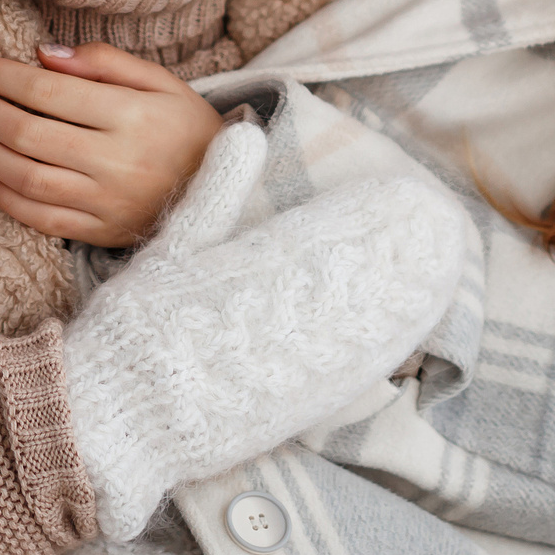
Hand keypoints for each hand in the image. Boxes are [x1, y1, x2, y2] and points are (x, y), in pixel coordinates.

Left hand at [0, 42, 222, 246]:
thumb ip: (104, 62)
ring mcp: (106, 203)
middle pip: (26, 131)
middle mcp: (116, 162)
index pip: (45, 91)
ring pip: (25, 176)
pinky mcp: (100, 233)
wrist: (227, 191)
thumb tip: (42, 54)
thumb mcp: (161, 81)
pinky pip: (40, 218)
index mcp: (132, 115)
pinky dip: (4, 197)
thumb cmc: (187, 127)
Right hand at [61, 122, 466, 536]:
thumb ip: (213, 192)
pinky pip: (348, 378)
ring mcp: (286, 372)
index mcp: (242, 275)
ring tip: (442, 269)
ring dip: (403, 297)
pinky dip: (382, 351)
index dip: (367, 216)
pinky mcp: (290, 412)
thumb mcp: (168, 252)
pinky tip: (409, 334)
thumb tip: (247, 131)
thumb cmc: (132, 333)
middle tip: (443, 226)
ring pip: (361, 328)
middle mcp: (273, 324)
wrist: (111, 423)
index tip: (406, 193)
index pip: (321, 237)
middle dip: (399, 254)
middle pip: (354, 282)